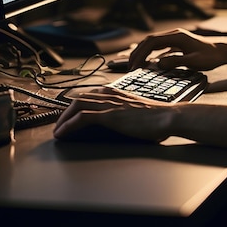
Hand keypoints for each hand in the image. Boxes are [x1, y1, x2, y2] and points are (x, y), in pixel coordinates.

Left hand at [53, 88, 174, 141]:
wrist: (169, 117)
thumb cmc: (159, 117)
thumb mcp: (138, 111)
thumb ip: (127, 112)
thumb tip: (123, 121)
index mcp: (118, 92)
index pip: (91, 94)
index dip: (77, 104)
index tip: (69, 115)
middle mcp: (112, 95)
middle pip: (80, 97)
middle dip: (65, 111)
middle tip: (59, 125)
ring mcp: (110, 104)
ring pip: (77, 105)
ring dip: (63, 118)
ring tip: (57, 130)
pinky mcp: (110, 115)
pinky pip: (82, 117)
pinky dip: (69, 125)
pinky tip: (62, 134)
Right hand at [128, 28, 225, 70]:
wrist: (222, 52)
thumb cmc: (210, 57)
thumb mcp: (194, 61)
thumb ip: (176, 61)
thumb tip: (158, 63)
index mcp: (177, 36)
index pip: (152, 42)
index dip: (141, 53)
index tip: (135, 66)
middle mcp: (174, 35)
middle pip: (149, 41)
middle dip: (138, 53)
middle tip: (130, 67)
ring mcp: (175, 39)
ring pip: (153, 43)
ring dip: (142, 53)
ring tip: (134, 66)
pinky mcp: (177, 44)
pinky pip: (159, 47)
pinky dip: (150, 54)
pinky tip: (147, 64)